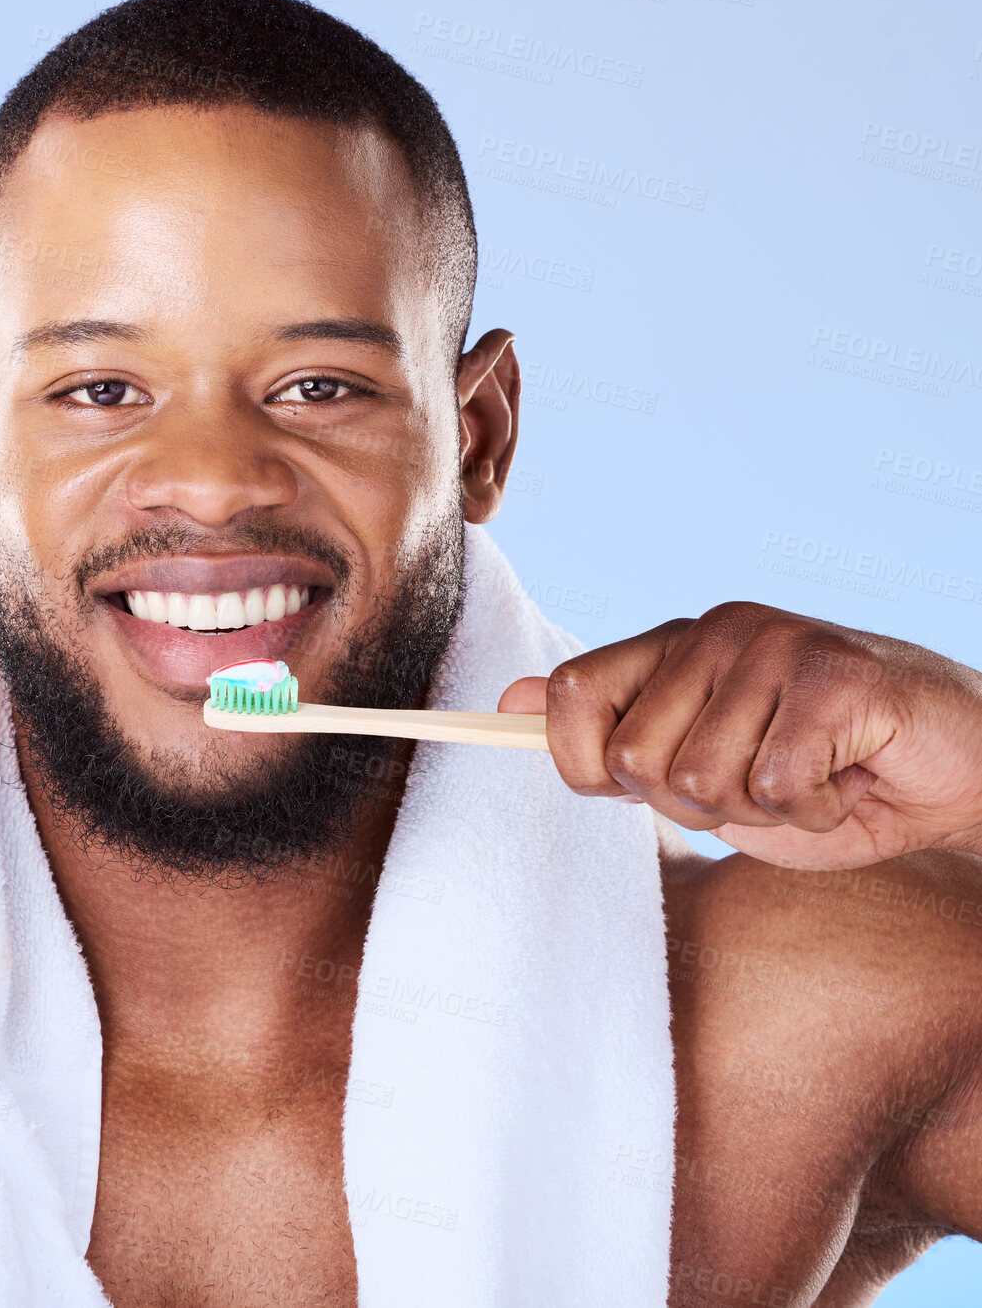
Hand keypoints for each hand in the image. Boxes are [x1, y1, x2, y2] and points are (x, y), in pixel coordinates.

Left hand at [498, 602, 981, 868]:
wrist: (952, 777)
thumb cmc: (817, 776)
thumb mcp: (698, 765)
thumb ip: (610, 732)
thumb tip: (509, 700)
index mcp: (673, 646)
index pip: (571, 693)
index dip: (581, 763)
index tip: (632, 789)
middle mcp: (716, 631)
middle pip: (633, 758)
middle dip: (692, 807)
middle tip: (756, 787)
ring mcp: (777, 644)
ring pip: (702, 779)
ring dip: (758, 814)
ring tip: (805, 780)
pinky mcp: (837, 675)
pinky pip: (776, 787)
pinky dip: (813, 813)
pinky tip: (845, 779)